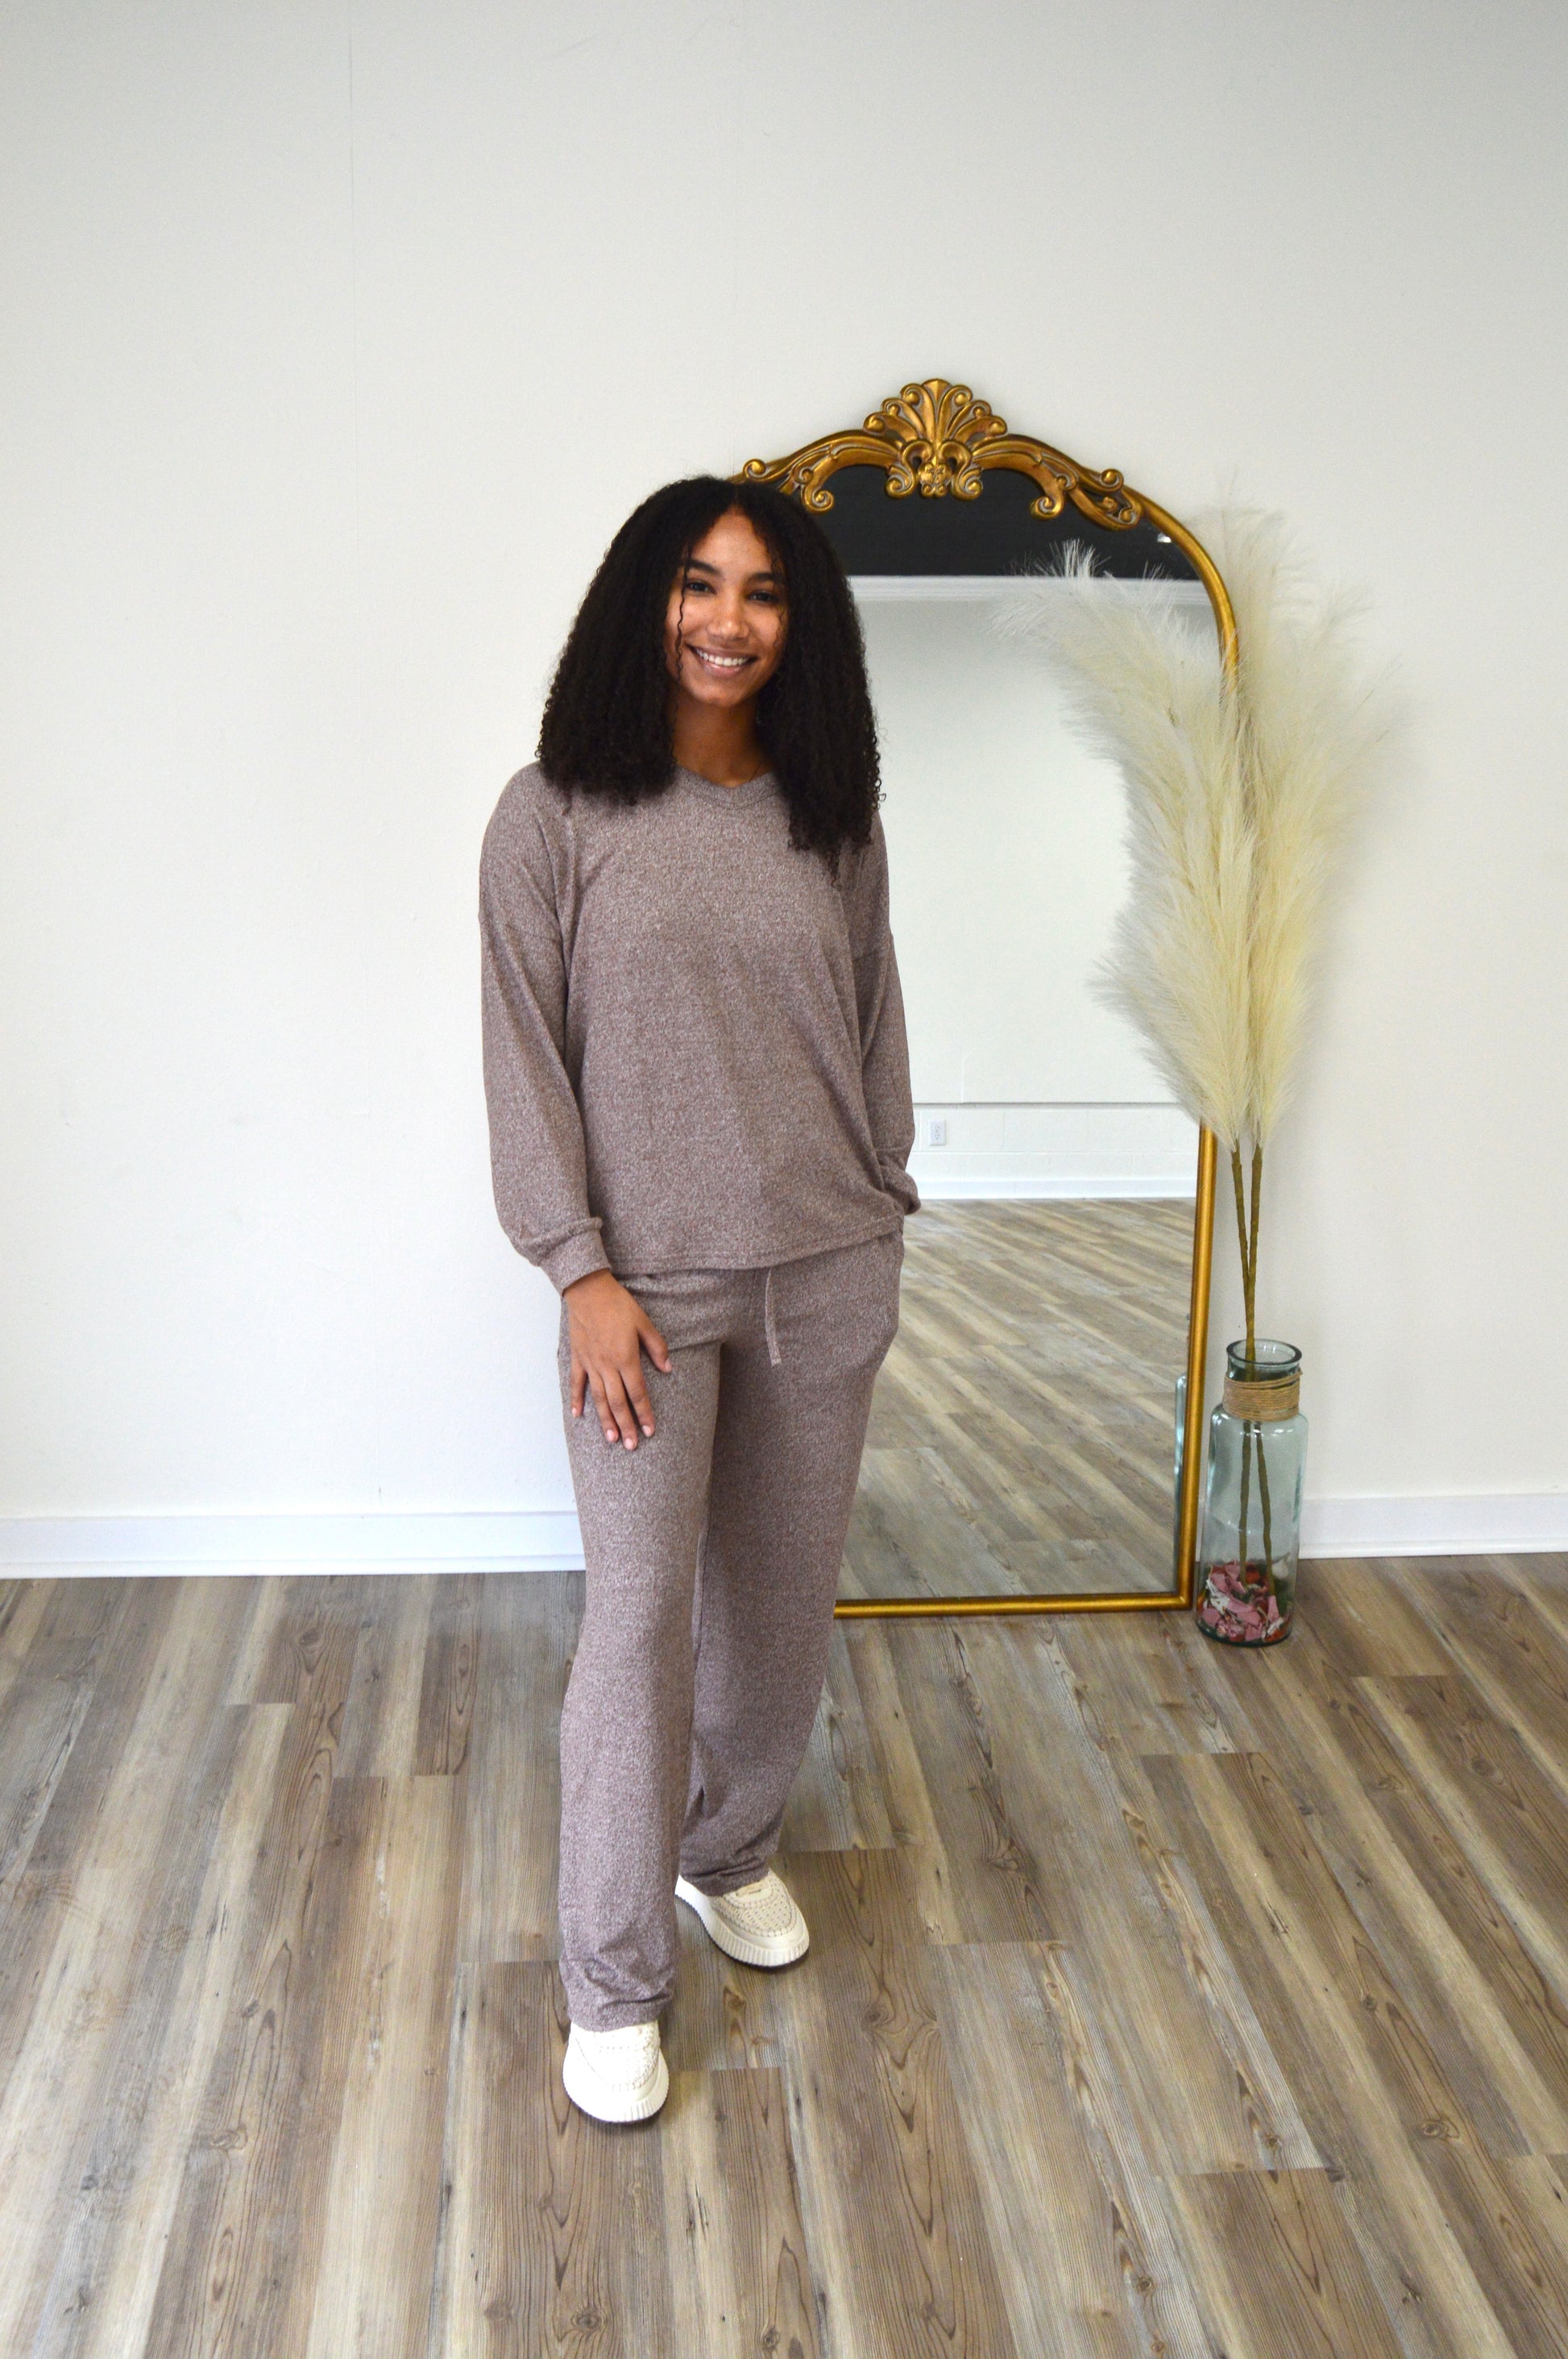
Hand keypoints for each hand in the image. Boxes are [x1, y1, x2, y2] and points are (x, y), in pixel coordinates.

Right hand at [564, 1270, 671, 1447]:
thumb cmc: (617, 1304)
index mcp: (626, 1358)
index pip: (637, 1393)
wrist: (588, 1290)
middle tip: (631, 1445)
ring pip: (598, 1398)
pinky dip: (576, 1400)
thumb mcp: (643, 1322)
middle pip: (618, 1402)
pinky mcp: (578, 1358)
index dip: (645, 1413)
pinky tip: (577, 1415)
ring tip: (612, 1438)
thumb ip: (656, 1347)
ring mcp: (590, 1363)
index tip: (650, 1431)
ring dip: (605, 1420)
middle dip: (626, 1425)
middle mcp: (607, 1365)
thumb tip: (668, 1367)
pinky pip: (576, 1383)